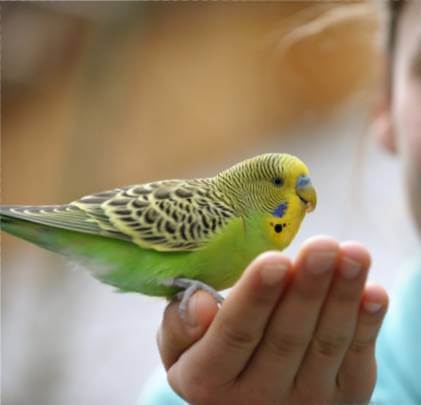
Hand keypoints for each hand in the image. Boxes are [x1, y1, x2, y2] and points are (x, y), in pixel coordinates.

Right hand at [157, 236, 387, 403]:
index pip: (234, 335)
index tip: (274, 260)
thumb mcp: (179, 347)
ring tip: (353, 254)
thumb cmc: (210, 358)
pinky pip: (356, 360)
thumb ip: (180, 325)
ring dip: (342, 297)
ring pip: (325, 344)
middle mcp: (257, 399)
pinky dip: (367, 324)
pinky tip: (374, 291)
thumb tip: (199, 302)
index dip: (255, 298)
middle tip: (323, 246)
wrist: (249, 402)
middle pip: (286, 338)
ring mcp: (303, 402)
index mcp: (209, 381)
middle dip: (306, 289)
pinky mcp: (341, 400)